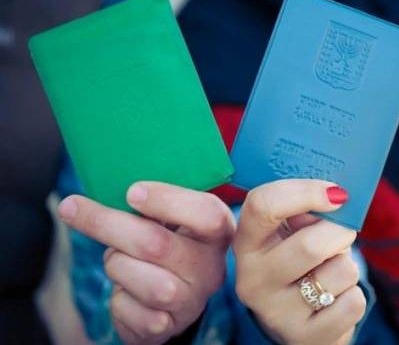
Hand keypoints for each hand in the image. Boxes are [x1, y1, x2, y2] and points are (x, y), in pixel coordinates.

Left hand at [58, 182, 234, 344]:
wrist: (177, 299)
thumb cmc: (170, 246)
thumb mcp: (173, 221)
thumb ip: (155, 204)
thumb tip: (107, 181)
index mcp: (217, 232)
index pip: (206, 214)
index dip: (168, 201)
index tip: (131, 192)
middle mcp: (211, 266)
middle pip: (156, 244)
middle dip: (108, 224)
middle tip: (72, 207)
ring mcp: (192, 299)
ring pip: (141, 280)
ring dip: (116, 265)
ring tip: (119, 260)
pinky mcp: (169, 326)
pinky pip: (129, 310)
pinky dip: (117, 298)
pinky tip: (125, 291)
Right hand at [233, 179, 366, 344]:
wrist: (298, 322)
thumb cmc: (299, 263)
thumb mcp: (290, 232)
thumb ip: (304, 211)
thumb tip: (335, 197)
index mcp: (246, 242)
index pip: (262, 205)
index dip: (305, 192)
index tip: (337, 194)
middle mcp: (252, 279)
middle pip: (310, 244)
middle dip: (340, 233)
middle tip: (343, 233)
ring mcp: (276, 313)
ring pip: (339, 272)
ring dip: (347, 266)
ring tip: (333, 272)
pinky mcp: (304, 337)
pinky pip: (352, 303)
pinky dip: (353, 295)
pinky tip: (335, 298)